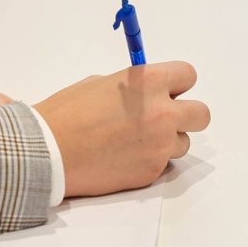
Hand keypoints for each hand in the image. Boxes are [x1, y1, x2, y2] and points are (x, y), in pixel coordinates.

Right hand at [34, 61, 208, 196]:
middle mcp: (161, 113)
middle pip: (201, 114)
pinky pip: (162, 163)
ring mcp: (159, 145)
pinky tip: (121, 156)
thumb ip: (133, 87)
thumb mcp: (100, 83)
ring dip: (166, 141)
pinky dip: (147, 160)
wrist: (47, 151)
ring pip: (183, 142)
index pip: (188, 75)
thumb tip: (149, 93)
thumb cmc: (66, 113)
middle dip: (185, 115)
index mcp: (148, 82)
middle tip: (164, 118)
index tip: (167, 90)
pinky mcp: (151, 171)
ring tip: (134, 141)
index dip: (177, 83)